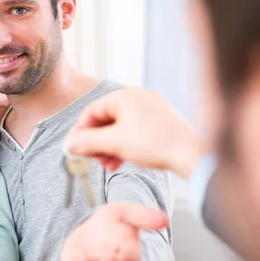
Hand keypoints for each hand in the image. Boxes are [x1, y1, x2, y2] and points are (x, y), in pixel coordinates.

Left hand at [60, 203, 168, 260]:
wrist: (93, 226)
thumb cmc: (114, 222)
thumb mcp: (129, 213)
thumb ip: (145, 217)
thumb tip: (166, 220)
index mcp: (127, 250)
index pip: (131, 255)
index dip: (128, 254)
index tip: (124, 251)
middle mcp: (110, 260)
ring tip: (85, 260)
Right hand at [66, 88, 207, 176]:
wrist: (190, 154)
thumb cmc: (154, 144)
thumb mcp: (115, 143)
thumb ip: (89, 142)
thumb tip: (69, 144)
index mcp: (125, 96)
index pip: (92, 110)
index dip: (80, 130)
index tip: (73, 147)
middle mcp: (138, 98)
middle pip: (106, 119)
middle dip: (96, 141)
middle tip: (90, 159)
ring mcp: (150, 109)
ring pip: (120, 127)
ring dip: (109, 147)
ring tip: (106, 165)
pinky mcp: (159, 123)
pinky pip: (134, 131)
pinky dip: (123, 145)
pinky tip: (119, 162)